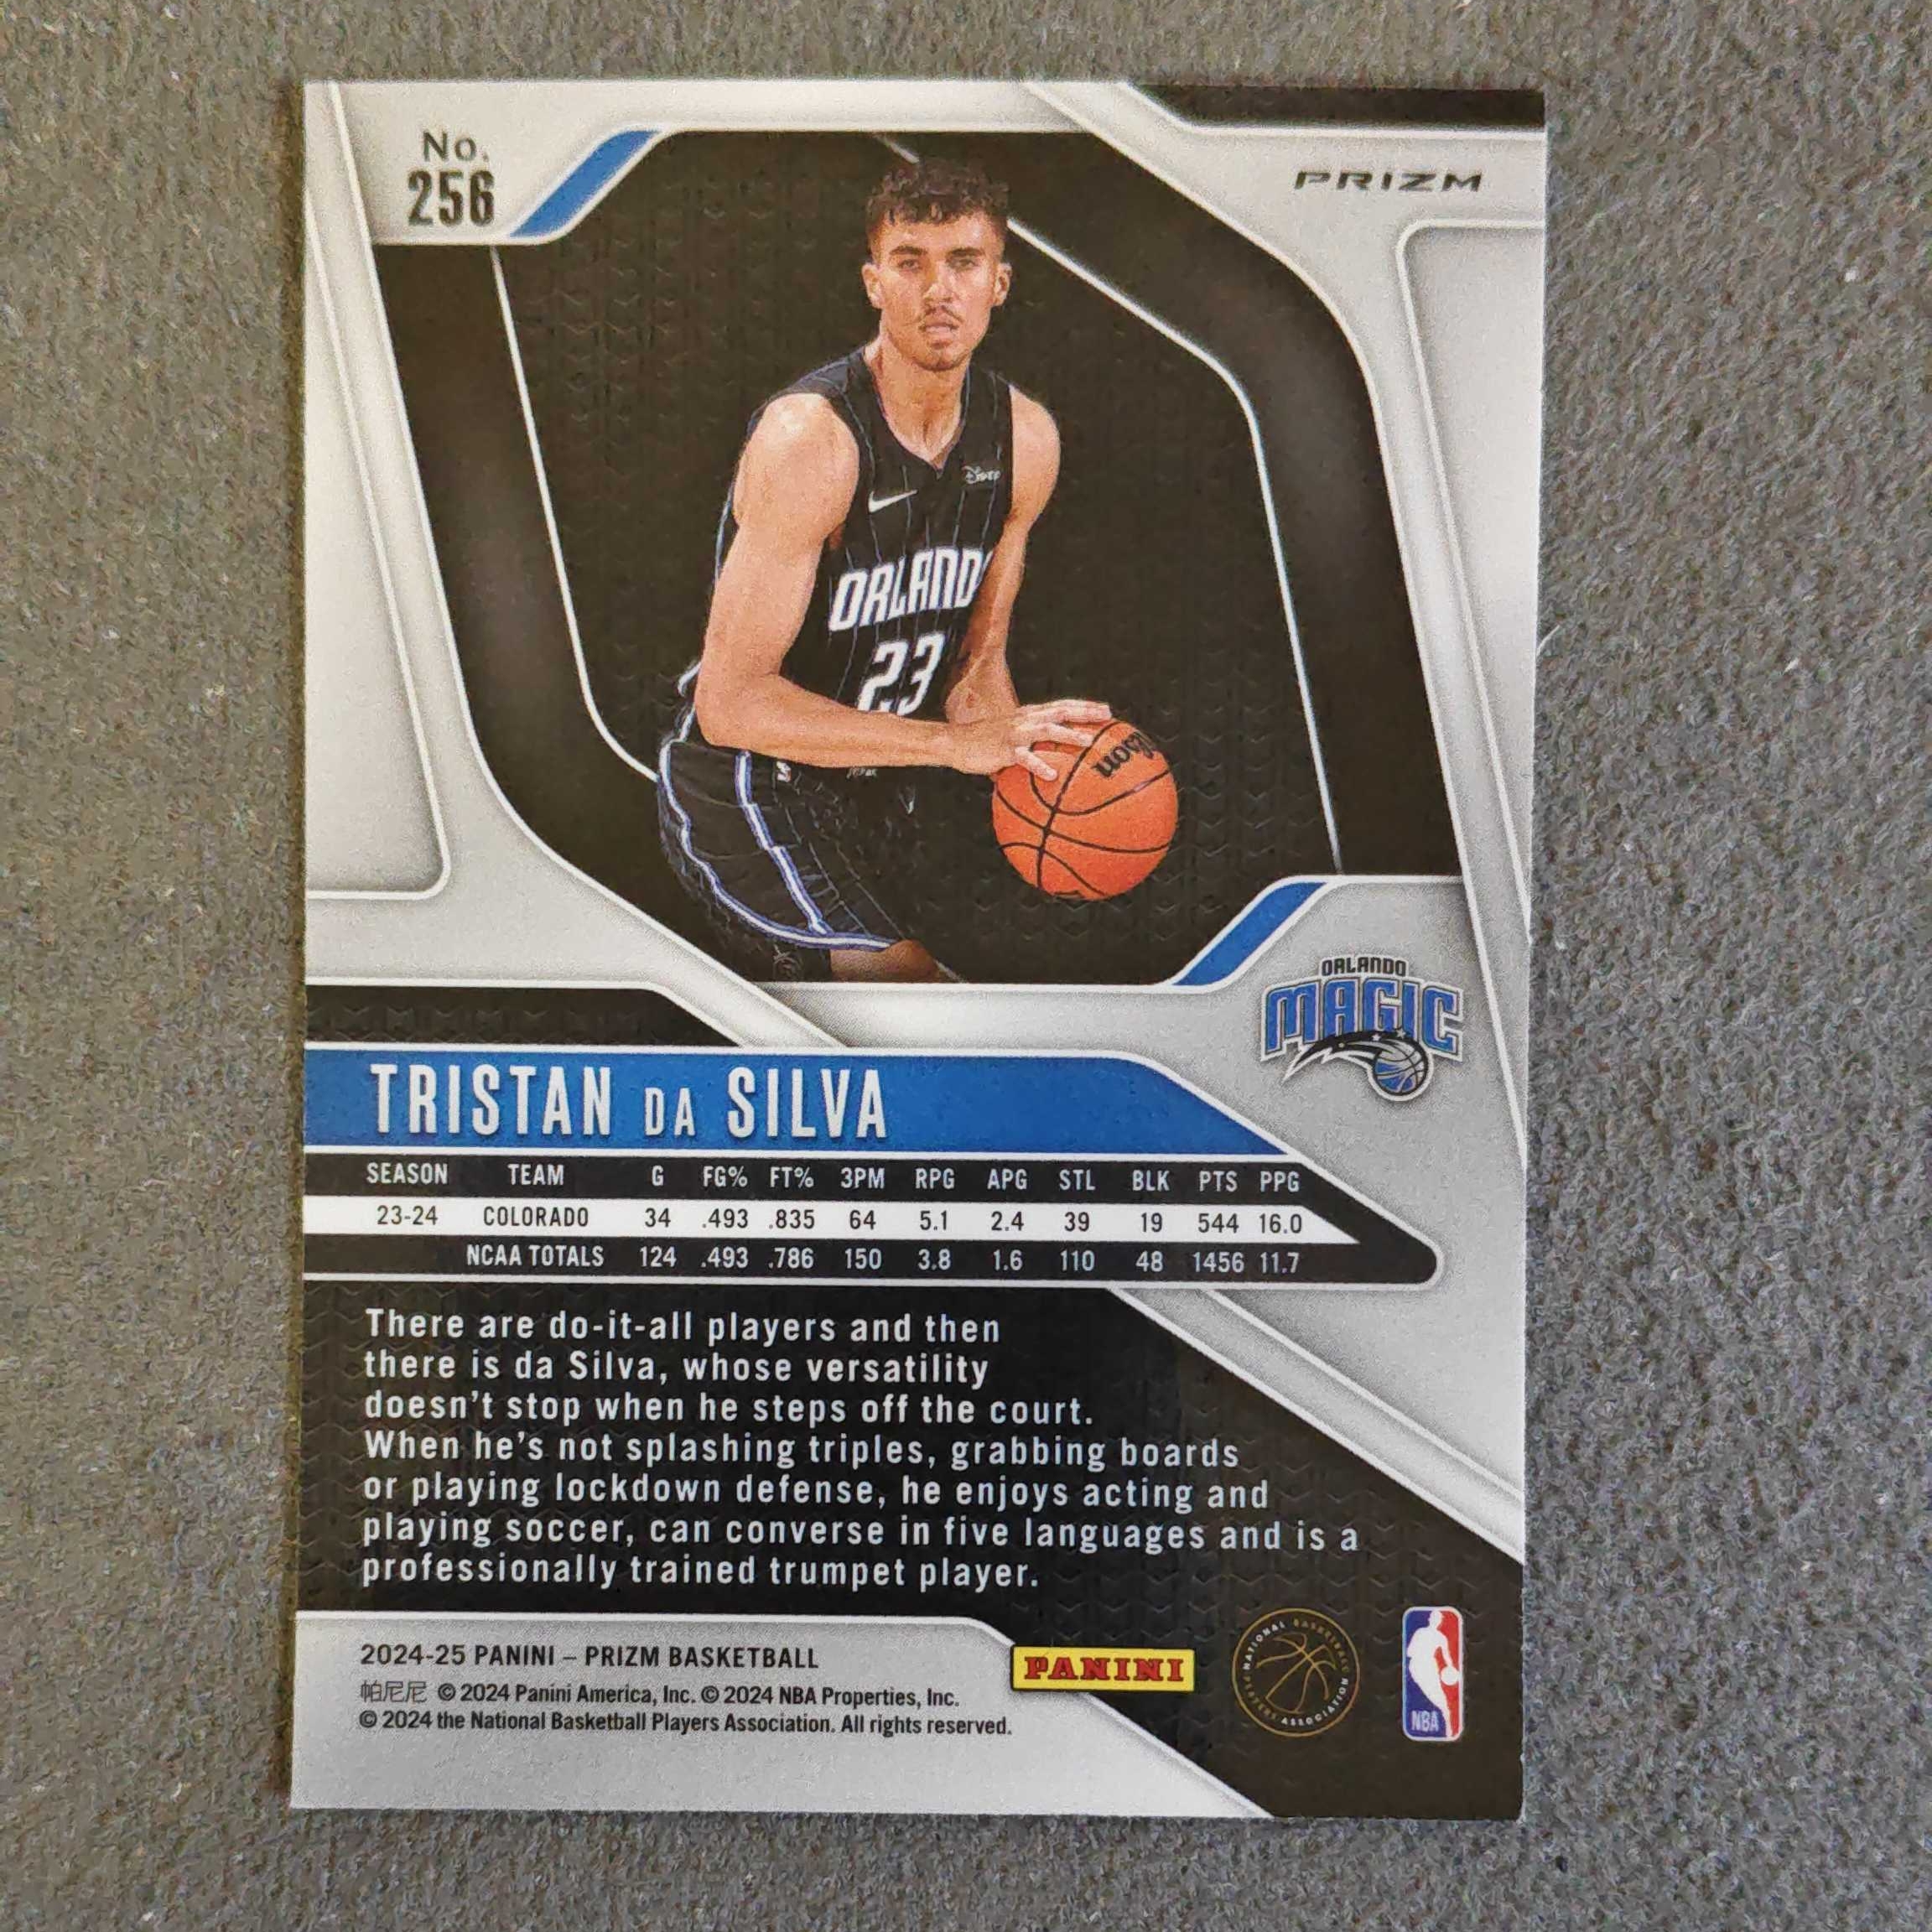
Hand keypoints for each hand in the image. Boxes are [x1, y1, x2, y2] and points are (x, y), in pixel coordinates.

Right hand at [943, 700, 1112, 779]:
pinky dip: (1039, 765)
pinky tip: (1052, 775)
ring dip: (1069, 734)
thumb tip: (1052, 764)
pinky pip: (1024, 758)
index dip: (1084, 706)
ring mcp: (1015, 733)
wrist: (956, 744)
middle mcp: (1025, 719)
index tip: (1106, 710)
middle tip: (1107, 716)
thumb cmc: (985, 744)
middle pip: (1061, 711)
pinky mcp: (1004, 749)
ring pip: (1047, 730)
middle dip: (1085, 712)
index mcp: (1028, 715)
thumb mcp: (1011, 739)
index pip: (1061, 706)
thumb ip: (1031, 746)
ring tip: (1088, 742)